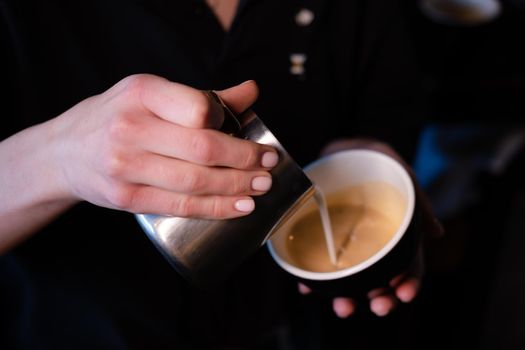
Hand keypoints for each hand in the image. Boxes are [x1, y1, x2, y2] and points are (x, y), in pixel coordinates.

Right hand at [51, 75, 277, 217]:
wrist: (65, 152)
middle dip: (244, 160)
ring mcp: (125, 166)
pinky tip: (239, 207)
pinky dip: (215, 208)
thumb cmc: (117, 117)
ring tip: (261, 187)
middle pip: (202, 148)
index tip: (251, 135)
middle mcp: (130, 127)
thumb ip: (203, 97)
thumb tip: (251, 92)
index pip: (198, 108)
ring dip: (236, 187)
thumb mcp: (152, 95)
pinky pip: (180, 205)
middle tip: (268, 165)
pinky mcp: (126, 198)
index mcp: (142, 93)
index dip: (229, 124)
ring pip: (194, 181)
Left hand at [297, 138, 442, 317]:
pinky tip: (308, 289)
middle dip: (382, 298)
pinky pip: (319, 263)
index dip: (409, 282)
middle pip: (382, 278)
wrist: (344, 150)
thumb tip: (437, 234)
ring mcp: (348, 244)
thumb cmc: (377, 162)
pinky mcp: (323, 239)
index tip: (403, 294)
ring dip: (348, 296)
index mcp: (396, 234)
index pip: (409, 264)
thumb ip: (417, 200)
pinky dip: (314, 279)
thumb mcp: (400, 174)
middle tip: (377, 307)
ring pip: (352, 278)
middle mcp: (374, 244)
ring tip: (343, 308)